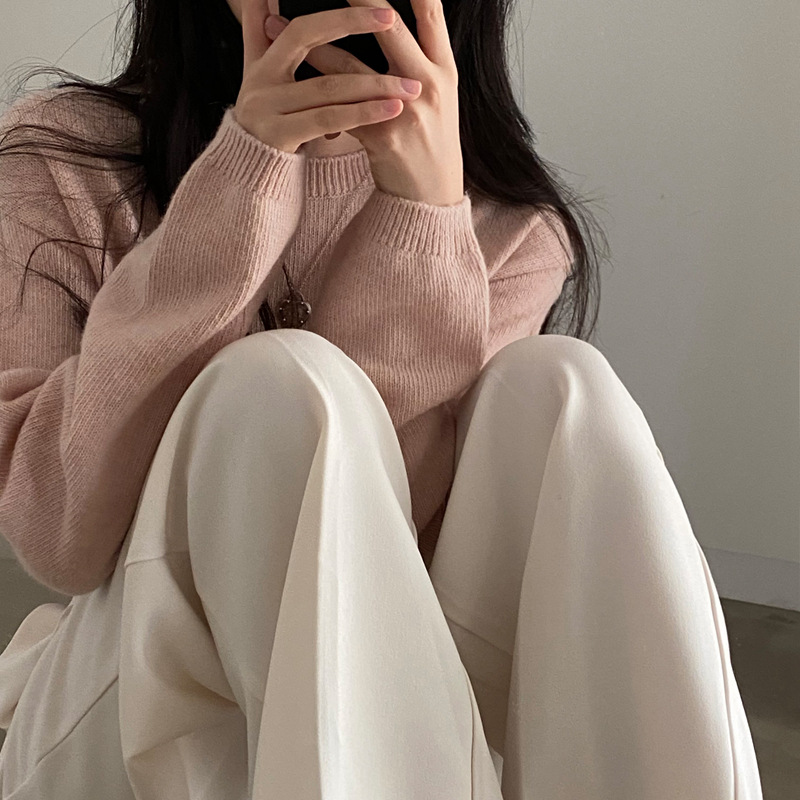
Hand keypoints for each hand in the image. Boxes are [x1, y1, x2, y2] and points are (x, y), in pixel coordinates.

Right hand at [234, 0, 420, 153]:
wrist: (252, 180)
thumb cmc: (272, 132)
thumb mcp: (267, 86)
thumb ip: (266, 40)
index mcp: (261, 62)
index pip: (297, 24)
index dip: (331, 12)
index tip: (373, 5)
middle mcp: (258, 80)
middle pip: (305, 38)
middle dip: (350, 24)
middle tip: (391, 20)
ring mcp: (265, 108)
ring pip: (327, 87)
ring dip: (372, 83)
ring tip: (409, 86)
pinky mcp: (276, 136)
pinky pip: (327, 119)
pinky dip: (362, 113)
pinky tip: (391, 110)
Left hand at [267, 0, 464, 206]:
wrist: (431, 200)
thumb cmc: (432, 146)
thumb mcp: (440, 100)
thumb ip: (421, 62)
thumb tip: (394, 24)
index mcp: (445, 71)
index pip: (431, 13)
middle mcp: (430, 86)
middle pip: (393, 28)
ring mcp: (406, 112)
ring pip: (353, 69)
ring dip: (313, 45)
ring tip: (278, 23)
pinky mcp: (382, 139)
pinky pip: (342, 111)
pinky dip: (318, 97)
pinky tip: (292, 84)